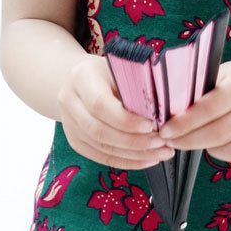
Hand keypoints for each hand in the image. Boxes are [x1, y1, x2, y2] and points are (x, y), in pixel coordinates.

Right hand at [57, 54, 174, 172]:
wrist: (78, 79)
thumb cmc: (107, 72)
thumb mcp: (119, 69)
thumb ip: (135, 87)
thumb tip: (162, 110)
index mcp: (80, 78)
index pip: (100, 105)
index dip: (125, 120)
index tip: (151, 126)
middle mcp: (69, 102)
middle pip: (99, 131)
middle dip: (133, 141)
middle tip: (161, 143)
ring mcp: (69, 124)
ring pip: (101, 147)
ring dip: (134, 154)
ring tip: (160, 153)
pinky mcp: (75, 140)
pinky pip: (100, 156)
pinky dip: (126, 161)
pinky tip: (147, 160)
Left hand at [157, 59, 230, 179]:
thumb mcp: (222, 74)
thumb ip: (199, 90)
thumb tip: (167, 110)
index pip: (211, 107)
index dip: (185, 122)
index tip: (166, 131)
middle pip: (222, 133)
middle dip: (191, 141)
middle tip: (173, 142)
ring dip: (214, 152)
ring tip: (204, 143)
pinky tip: (230, 156)